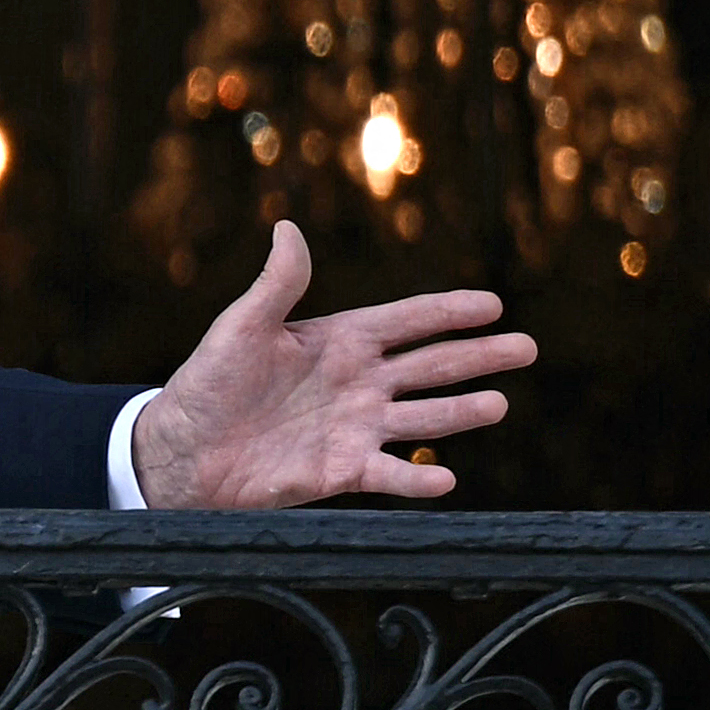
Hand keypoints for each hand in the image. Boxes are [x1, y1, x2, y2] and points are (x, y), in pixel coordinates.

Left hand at [127, 222, 534, 508]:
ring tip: (501, 403)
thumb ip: (275, 285)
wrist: (182, 452)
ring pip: (424, 417)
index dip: (448, 312)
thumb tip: (288, 229)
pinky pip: (391, 474)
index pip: (407, 321)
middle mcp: (358, 382)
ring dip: (462, 412)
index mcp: (339, 340)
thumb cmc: (207, 384)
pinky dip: (418, 479)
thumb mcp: (240, 327)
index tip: (492, 303)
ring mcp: (355, 427)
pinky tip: (448, 480)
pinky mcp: (343, 471)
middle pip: (432, 366)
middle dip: (479, 355)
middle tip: (527, 347)